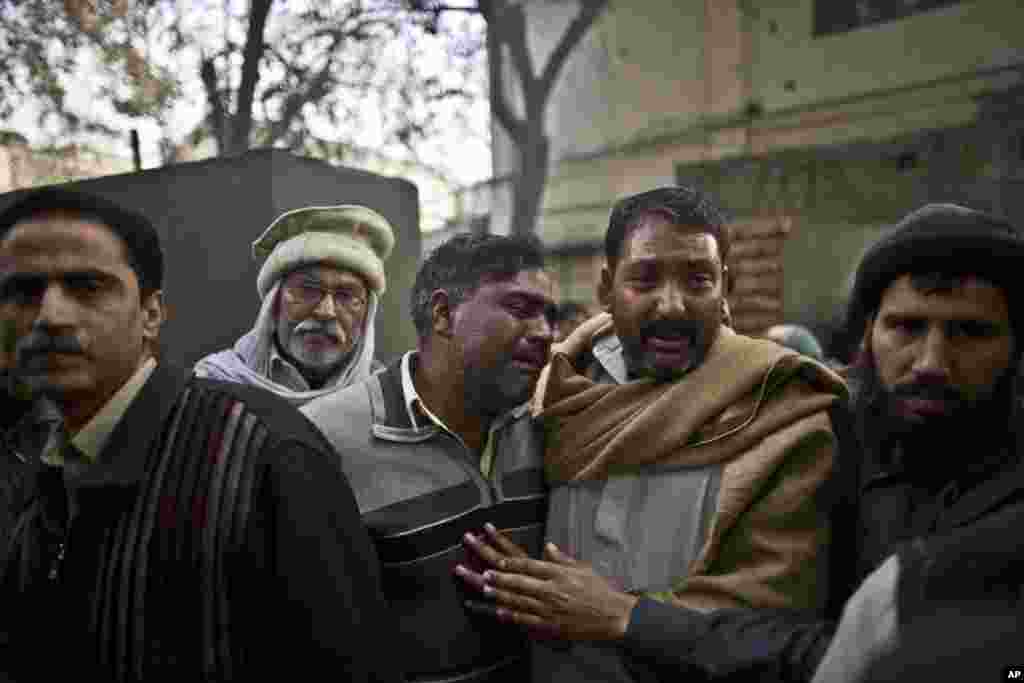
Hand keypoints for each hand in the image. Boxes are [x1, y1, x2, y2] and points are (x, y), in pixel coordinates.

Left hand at [454, 525, 637, 641]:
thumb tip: (547, 546)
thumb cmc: (599, 590)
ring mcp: (550, 608)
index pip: (528, 565)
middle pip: (518, 581)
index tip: (495, 559)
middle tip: (480, 572)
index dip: (509, 562)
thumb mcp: (582, 568)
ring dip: (498, 594)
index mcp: (558, 573)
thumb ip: (561, 558)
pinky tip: (498, 611)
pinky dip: (510, 615)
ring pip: (518, 600)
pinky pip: (526, 620)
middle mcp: (552, 589)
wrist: (613, 616)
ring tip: (482, 588)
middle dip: (497, 576)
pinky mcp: (551, 625)